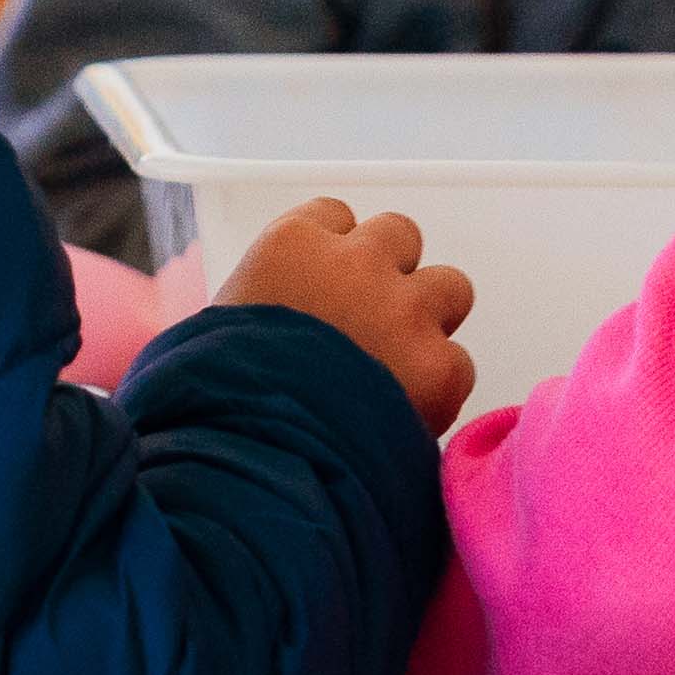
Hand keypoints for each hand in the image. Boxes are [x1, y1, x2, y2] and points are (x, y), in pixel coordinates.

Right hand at [218, 194, 476, 432]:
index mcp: (292, 244)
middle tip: (368, 328)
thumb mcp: (216, 329)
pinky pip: (460, 364)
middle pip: (400, 236)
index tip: (326, 293)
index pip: (336, 216)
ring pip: (450, 287)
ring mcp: (403, 309)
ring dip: (428, 322)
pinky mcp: (438, 366)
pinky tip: (402, 416)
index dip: (335, 259)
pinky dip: (439, 390)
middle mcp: (355, 262)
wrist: (250, 458)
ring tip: (396, 370)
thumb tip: (274, 322)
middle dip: (390, 276)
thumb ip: (262, 303)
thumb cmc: (214, 401)